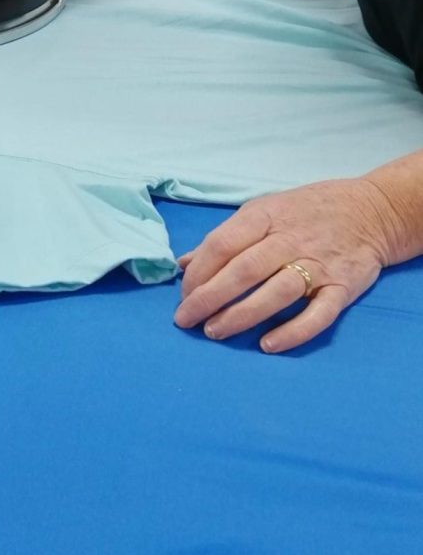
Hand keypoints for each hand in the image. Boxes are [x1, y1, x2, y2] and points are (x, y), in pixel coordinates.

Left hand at [174, 178, 401, 353]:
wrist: (372, 210)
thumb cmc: (305, 212)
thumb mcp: (261, 212)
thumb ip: (223, 239)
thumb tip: (182, 264)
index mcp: (264, 217)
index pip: (222, 244)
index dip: (198, 273)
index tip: (183, 295)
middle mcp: (290, 239)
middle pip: (244, 270)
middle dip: (209, 298)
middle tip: (186, 320)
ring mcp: (319, 264)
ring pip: (277, 292)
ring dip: (242, 314)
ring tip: (214, 331)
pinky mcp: (344, 287)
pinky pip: (320, 313)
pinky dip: (295, 331)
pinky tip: (268, 344)